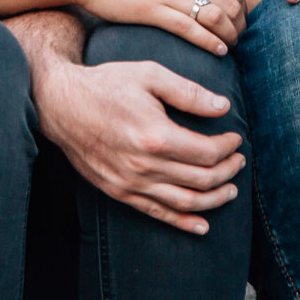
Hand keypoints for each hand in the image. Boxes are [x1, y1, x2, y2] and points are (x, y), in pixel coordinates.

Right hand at [37, 57, 244, 233]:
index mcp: (156, 135)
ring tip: (230, 190)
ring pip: (184, 202)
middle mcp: (144, 165)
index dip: (228, 147)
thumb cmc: (107, 84)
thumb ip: (189, 92)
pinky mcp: (119, 192)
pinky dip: (183, 222)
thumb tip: (223, 107)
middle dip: (227, 171)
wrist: (61, 104)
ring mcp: (130, 183)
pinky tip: (202, 225)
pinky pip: (157, 213)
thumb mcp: (150, 74)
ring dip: (213, 199)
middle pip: (201, 179)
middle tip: (239, 161)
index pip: (207, 152)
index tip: (235, 137)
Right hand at [64, 0, 248, 52]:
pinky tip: (217, 52)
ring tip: (229, 49)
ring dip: (229, 36)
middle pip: (230, 4)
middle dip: (240, 26)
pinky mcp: (152, 9)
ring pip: (216, 17)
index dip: (242, 11)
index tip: (239, 25)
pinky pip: (191, 29)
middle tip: (238, 42)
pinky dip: (209, 42)